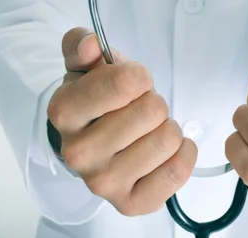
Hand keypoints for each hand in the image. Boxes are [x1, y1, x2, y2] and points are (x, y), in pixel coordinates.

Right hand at [47, 28, 196, 215]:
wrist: (94, 143)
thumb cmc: (97, 100)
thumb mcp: (85, 67)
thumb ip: (83, 45)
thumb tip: (91, 44)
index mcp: (64, 112)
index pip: (126, 82)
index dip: (139, 76)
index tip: (131, 84)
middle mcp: (78, 153)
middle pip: (152, 110)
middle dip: (154, 103)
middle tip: (139, 110)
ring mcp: (103, 183)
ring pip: (168, 139)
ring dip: (167, 127)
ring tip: (149, 130)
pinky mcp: (129, 203)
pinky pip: (177, 171)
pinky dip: (183, 153)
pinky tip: (167, 150)